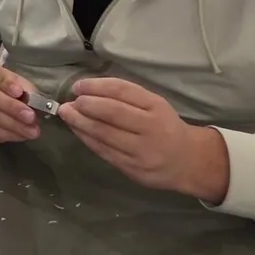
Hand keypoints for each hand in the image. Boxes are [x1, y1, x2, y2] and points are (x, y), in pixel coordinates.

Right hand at [0, 60, 41, 142]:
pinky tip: (23, 135)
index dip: (4, 81)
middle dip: (12, 107)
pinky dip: (9, 134)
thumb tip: (35, 100)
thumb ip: (23, 87)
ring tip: (32, 130)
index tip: (19, 92)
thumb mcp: (15, 80)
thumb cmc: (3, 86)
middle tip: (31, 116)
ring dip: (13, 124)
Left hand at [58, 78, 228, 202]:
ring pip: (104, 134)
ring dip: (80, 122)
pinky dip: (86, 139)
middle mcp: (151, 128)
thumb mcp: (154, 105)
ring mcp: (142, 151)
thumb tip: (87, 90)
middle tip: (68, 102)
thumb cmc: (165, 127)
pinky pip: (104, 151)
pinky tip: (77, 130)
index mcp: (156, 106)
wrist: (188, 162)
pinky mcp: (133, 169)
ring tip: (66, 114)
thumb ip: (125, 96)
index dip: (96, 86)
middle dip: (85, 105)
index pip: (122, 91)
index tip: (78, 86)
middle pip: (112, 113)